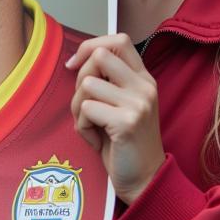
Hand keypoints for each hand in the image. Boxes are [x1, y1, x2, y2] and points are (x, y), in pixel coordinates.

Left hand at [66, 34, 165, 204]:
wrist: (145, 179)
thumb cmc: (125, 144)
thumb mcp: (123, 106)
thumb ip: (108, 83)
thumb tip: (78, 61)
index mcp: (144, 79)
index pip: (119, 40)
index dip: (90, 46)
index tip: (74, 64)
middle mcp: (144, 86)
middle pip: (99, 55)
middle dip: (80, 77)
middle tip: (84, 104)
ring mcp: (138, 103)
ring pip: (88, 84)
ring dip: (78, 108)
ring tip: (91, 126)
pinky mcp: (127, 122)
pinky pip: (86, 110)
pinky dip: (82, 127)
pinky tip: (97, 140)